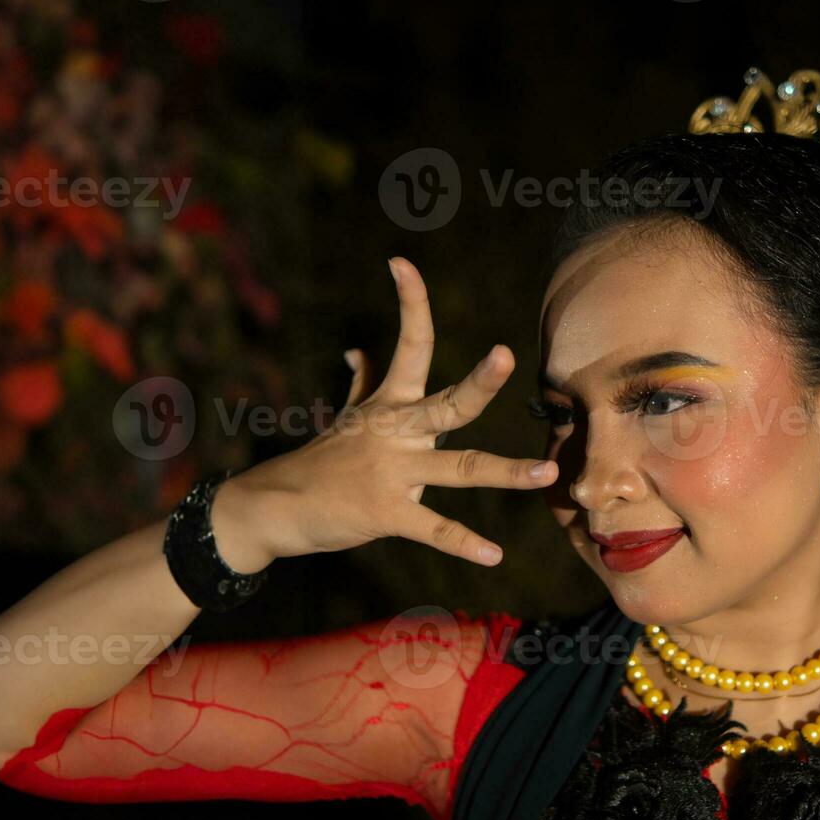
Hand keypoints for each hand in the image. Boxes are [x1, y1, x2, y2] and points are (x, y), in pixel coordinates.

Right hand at [212, 257, 556, 568]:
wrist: (272, 506)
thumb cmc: (320, 460)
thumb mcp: (344, 417)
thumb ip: (362, 385)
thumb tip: (357, 350)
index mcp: (390, 404)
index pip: (407, 344)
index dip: (408, 303)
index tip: (400, 263)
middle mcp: (396, 432)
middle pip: (447, 403)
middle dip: (479, 382)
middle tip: (505, 356)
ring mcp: (392, 471)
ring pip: (459, 469)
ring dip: (505, 472)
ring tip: (547, 474)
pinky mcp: (386, 511)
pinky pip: (434, 528)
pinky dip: (464, 544)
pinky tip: (494, 555)